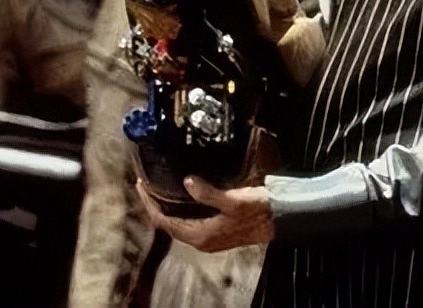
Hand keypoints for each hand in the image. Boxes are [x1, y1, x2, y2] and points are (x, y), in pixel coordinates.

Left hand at [136, 176, 273, 251]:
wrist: (281, 218)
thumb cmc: (258, 210)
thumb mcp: (233, 199)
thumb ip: (208, 193)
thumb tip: (187, 182)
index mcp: (200, 236)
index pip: (164, 221)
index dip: (150, 203)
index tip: (141, 184)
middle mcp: (202, 240)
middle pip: (169, 223)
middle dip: (156, 204)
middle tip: (147, 184)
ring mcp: (210, 237)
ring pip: (179, 223)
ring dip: (168, 207)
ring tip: (160, 188)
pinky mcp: (218, 231)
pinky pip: (190, 222)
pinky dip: (181, 210)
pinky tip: (183, 197)